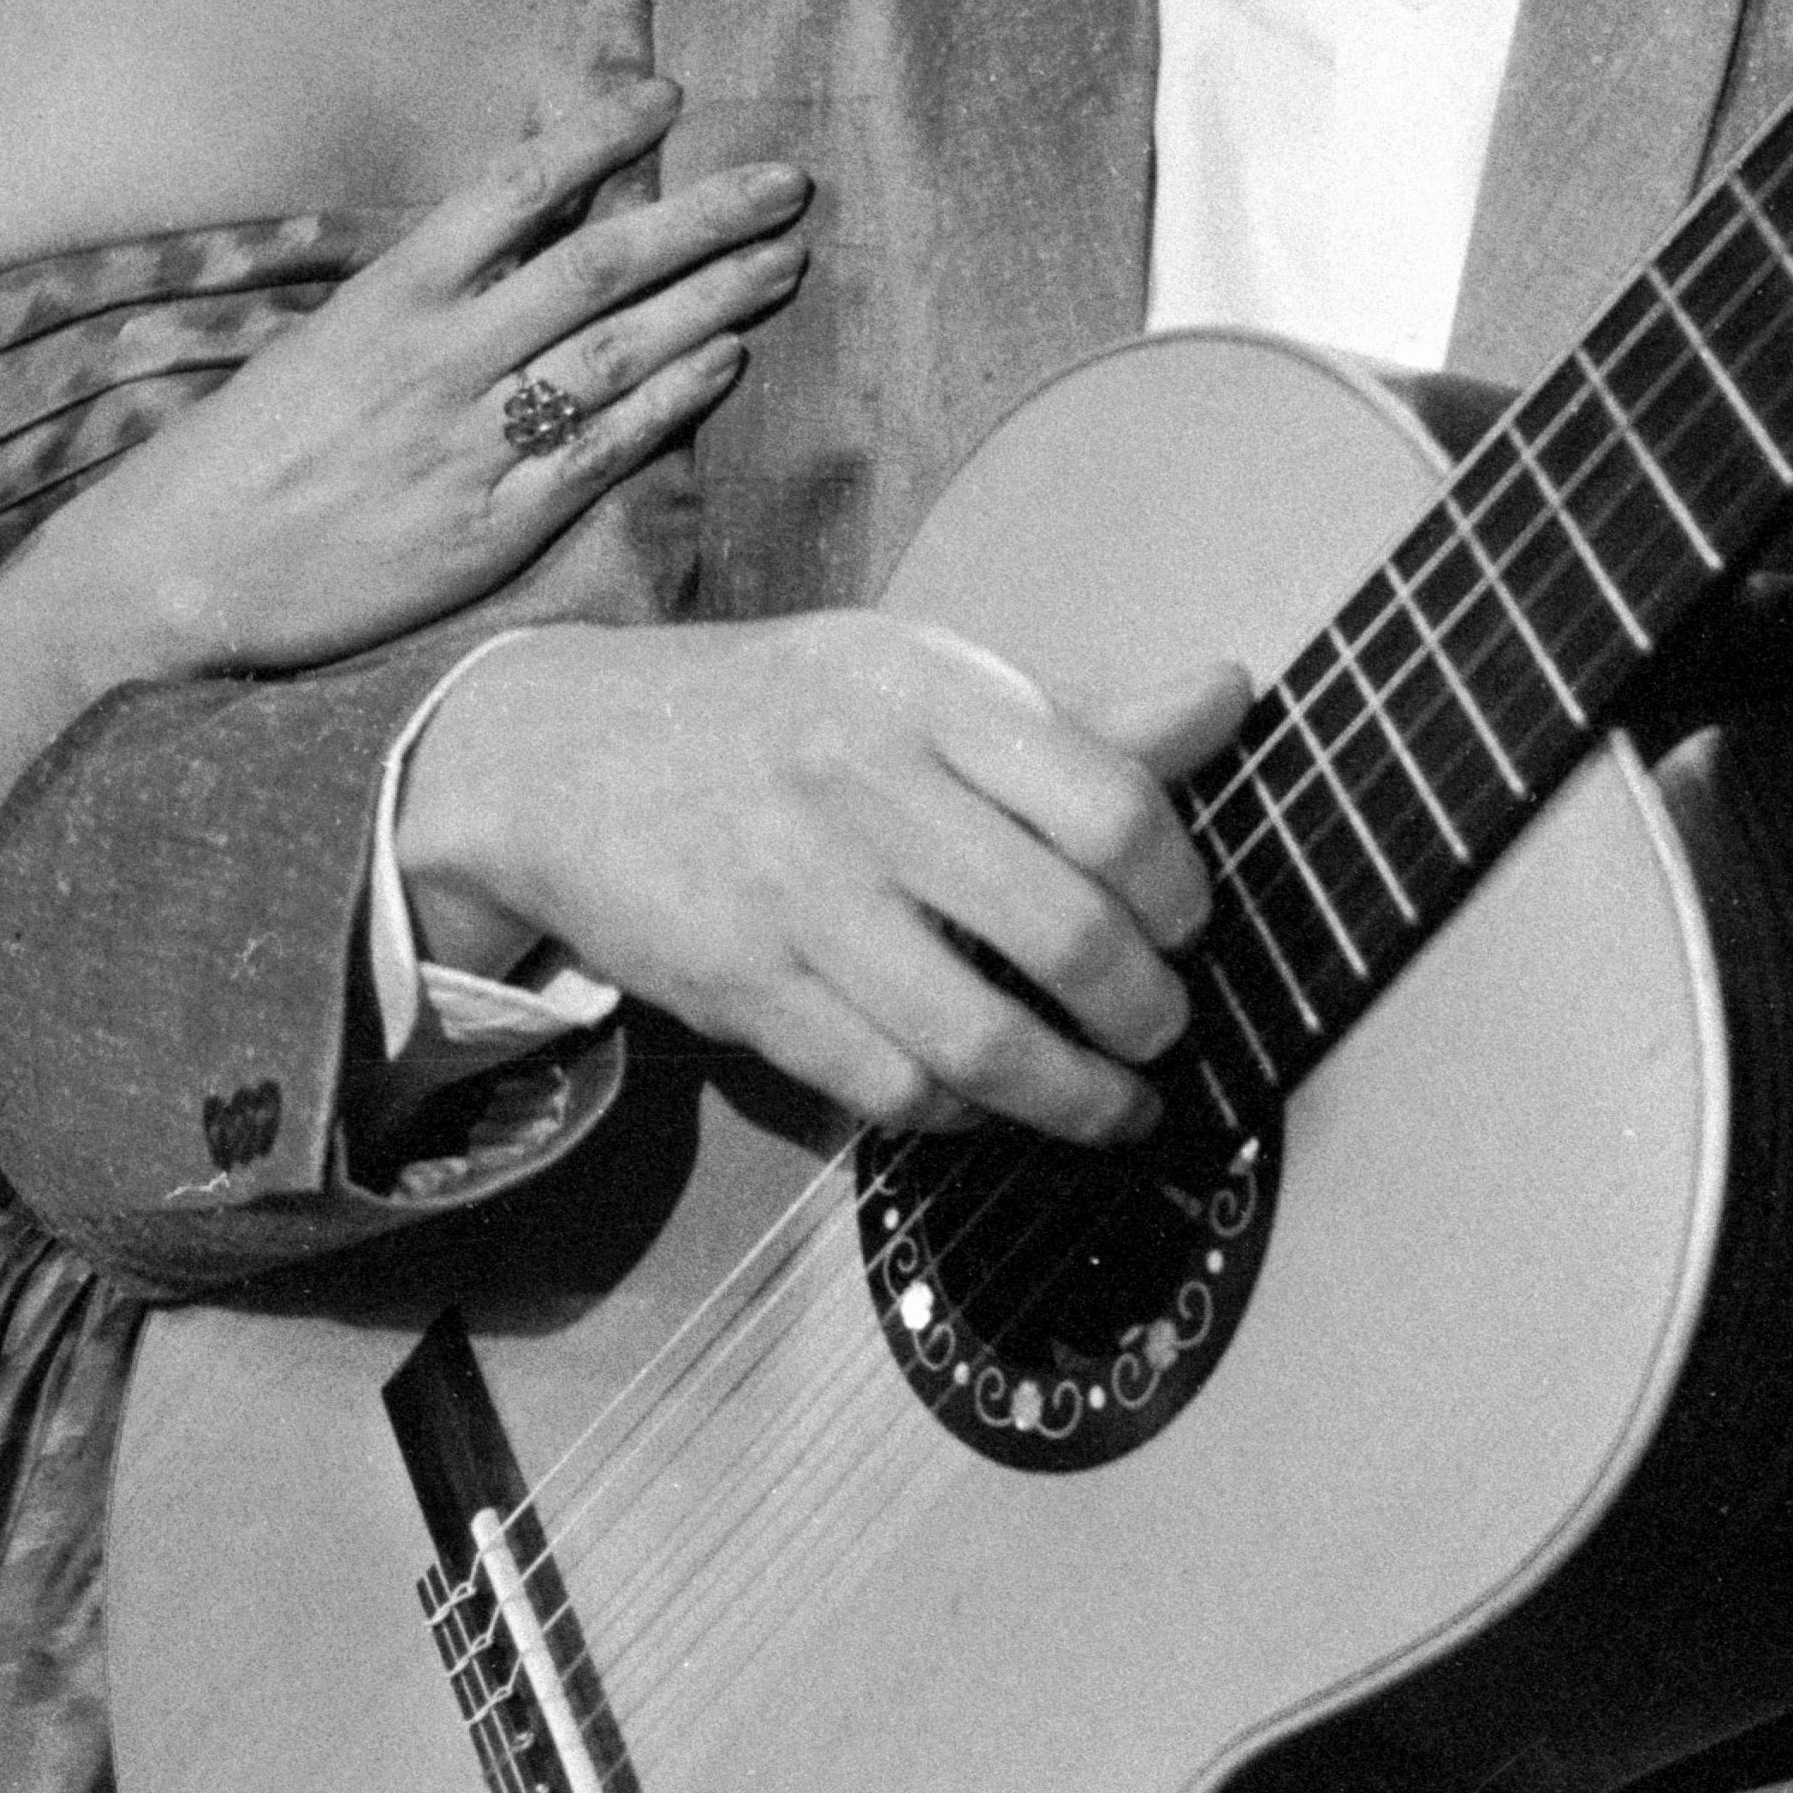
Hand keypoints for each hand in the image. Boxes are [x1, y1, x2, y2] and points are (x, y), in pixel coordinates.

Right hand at [35, 79, 811, 681]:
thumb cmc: (244, 451)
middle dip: (705, 216)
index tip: (671, 98)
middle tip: (788, 179)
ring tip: (786, 260)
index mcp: (391, 293)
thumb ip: (425, 286)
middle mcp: (439, 356)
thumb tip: (519, 223)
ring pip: (620, 351)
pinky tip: (727, 363)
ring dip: (714, 299)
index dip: (603, 134)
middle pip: (600, 263)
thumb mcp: (325, 337)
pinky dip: (671, 402)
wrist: (172, 573)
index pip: (518, 186)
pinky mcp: (487, 528)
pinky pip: (602, 453)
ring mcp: (469, 443)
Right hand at [399, 612, 1244, 1145]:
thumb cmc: (777, 716)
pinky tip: (990, 1105)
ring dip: (1078, 1097)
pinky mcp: (742, 986)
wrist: (561, 753)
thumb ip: (1074, 713)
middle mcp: (861, 783)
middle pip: (1063, 932)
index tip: (1189, 927)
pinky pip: (889, 1086)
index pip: (1111, 802)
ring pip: (982, 1039)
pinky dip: (963, 1115)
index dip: (1181, 889)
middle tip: (1163, 1030)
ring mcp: (795, 891)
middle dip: (1146, 1012)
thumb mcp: (913, 677)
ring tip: (1117, 1105)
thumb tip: (1231, 695)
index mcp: (924, 689)